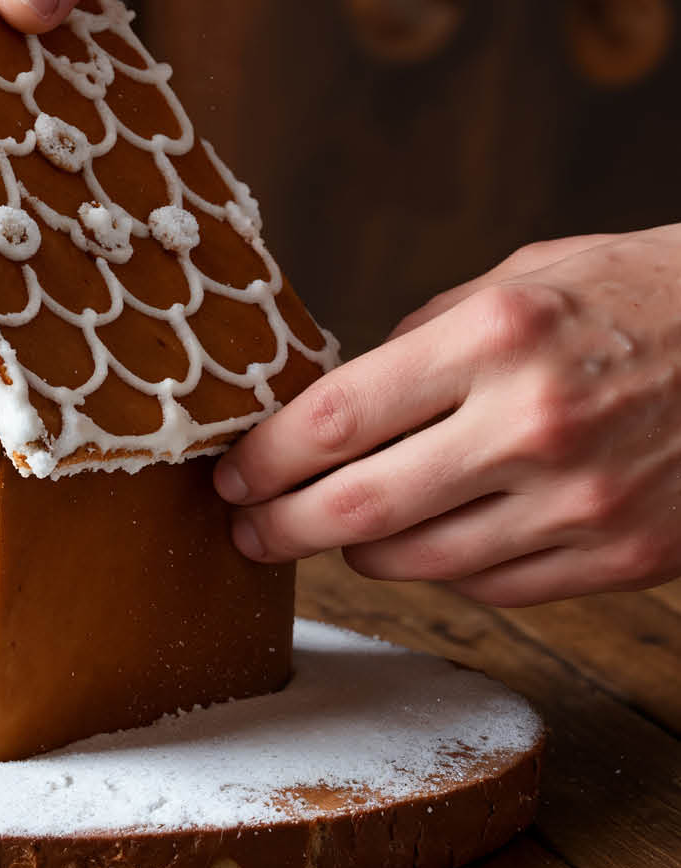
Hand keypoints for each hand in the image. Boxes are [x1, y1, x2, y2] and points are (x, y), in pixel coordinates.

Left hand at [215, 227, 680, 605]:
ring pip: (418, 562)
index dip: (262, 460)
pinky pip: (492, 587)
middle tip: (247, 531)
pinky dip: (444, 569)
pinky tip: (433, 539)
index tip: (230, 476)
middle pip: (358, 508)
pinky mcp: (624, 557)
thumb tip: (326, 402)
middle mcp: (535, 424)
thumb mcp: (522, 280)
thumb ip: (422, 342)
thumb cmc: (637, 296)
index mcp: (498, 338)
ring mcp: (582, 501)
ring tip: (335, 530)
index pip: (333, 420)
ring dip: (358, 552)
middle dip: (281, 528)